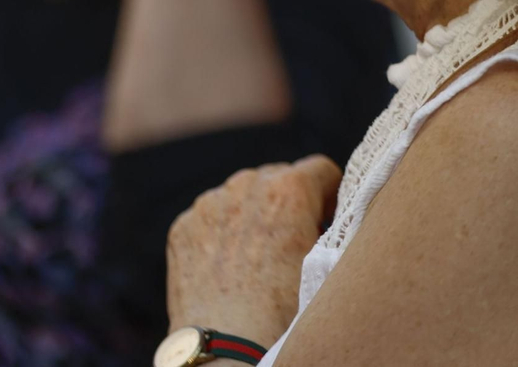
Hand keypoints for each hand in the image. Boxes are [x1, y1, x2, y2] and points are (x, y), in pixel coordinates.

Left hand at [166, 155, 341, 348]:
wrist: (227, 349)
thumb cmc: (285, 312)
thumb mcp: (326, 260)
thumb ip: (334, 222)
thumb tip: (333, 211)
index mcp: (289, 188)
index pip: (321, 169)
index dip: (330, 194)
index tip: (327, 219)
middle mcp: (246, 185)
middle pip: (279, 177)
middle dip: (289, 202)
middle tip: (293, 240)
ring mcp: (209, 204)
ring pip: (242, 194)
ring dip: (254, 212)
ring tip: (258, 254)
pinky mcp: (183, 227)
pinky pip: (212, 215)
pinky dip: (222, 230)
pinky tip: (230, 263)